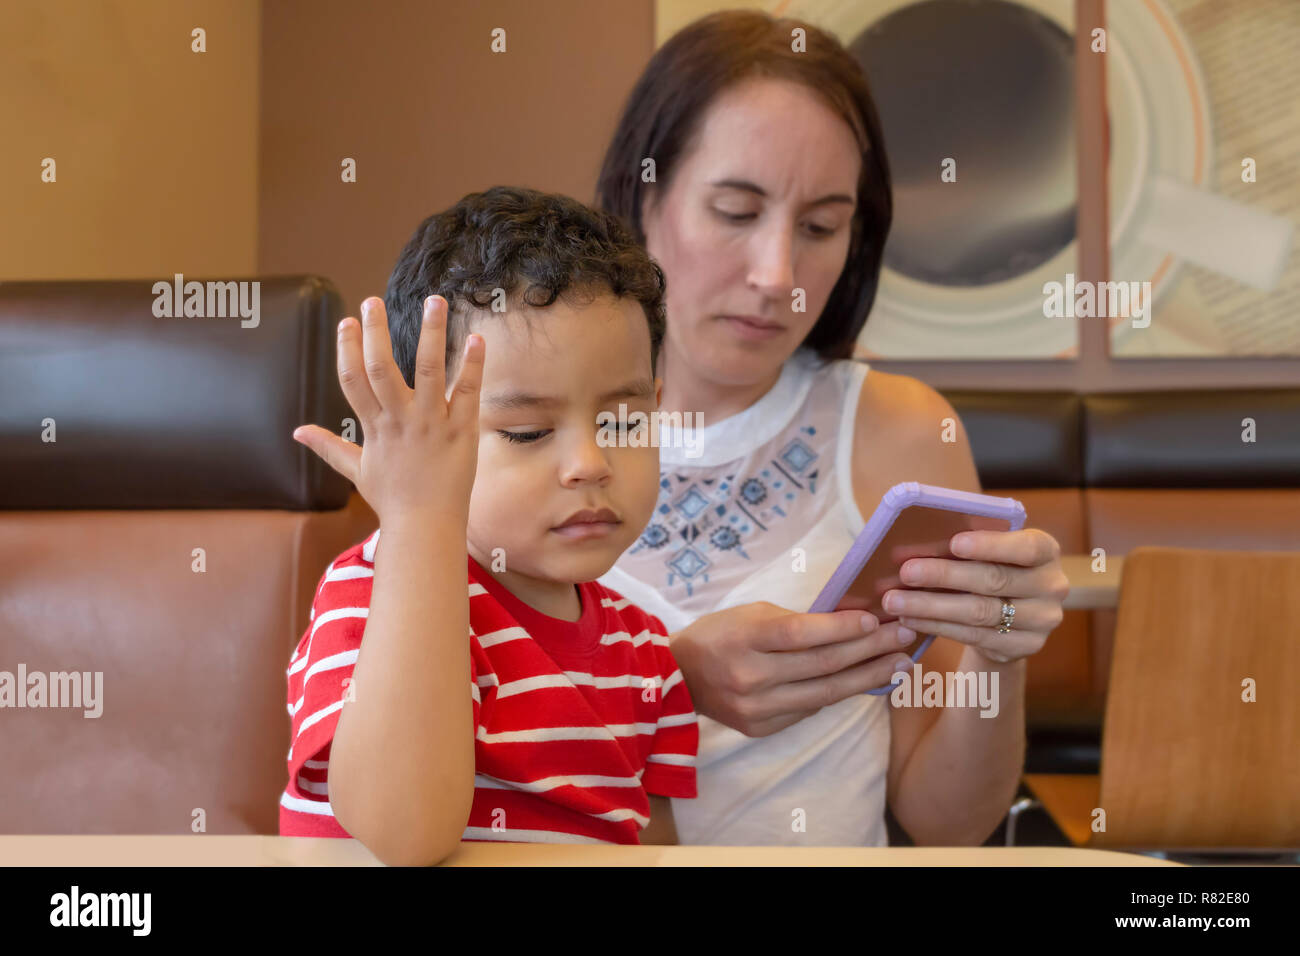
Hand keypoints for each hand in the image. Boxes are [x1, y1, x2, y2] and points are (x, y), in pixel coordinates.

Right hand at [291, 295, 483, 525]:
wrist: (425, 527)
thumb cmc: (393, 501)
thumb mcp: (356, 471)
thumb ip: (329, 447)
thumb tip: (297, 433)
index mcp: (374, 427)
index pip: (353, 380)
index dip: (348, 349)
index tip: (347, 321)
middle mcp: (400, 421)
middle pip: (382, 368)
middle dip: (377, 332)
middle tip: (373, 299)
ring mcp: (431, 424)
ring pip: (428, 370)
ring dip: (432, 333)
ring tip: (435, 301)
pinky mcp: (461, 431)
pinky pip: (467, 392)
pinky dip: (472, 365)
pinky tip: (477, 338)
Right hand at [669, 603, 916, 737]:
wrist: (677, 677)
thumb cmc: (720, 634)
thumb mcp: (752, 614)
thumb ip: (796, 623)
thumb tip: (850, 625)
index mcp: (746, 639)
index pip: (803, 633)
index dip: (843, 627)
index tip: (876, 618)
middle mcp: (751, 677)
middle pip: (823, 665)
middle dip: (870, 649)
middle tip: (904, 637)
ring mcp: (756, 708)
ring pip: (824, 693)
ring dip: (866, 677)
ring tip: (898, 664)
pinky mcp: (760, 728)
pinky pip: (808, 710)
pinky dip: (837, 694)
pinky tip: (863, 682)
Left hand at [880, 527, 1068, 664]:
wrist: (1012, 615)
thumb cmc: (992, 567)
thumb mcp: (991, 551)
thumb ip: (970, 543)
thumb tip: (918, 538)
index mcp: (1046, 550)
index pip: (1025, 547)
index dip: (990, 545)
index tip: (954, 543)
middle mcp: (1052, 586)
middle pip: (994, 580)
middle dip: (945, 575)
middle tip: (906, 572)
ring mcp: (1042, 621)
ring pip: (980, 612)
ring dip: (931, 606)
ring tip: (896, 601)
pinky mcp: (1023, 647)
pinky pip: (974, 636)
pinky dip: (937, 626)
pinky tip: (910, 620)